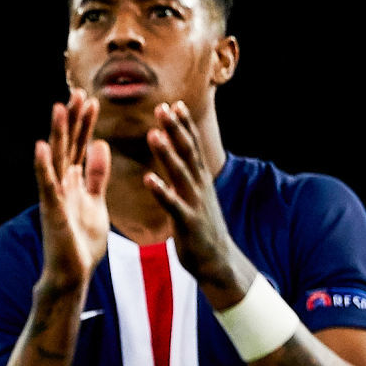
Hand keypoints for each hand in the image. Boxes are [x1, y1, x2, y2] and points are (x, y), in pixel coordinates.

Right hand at [34, 89, 111, 289]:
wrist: (73, 274)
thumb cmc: (82, 242)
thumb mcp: (97, 202)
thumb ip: (97, 175)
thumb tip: (100, 144)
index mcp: (74, 182)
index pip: (80, 146)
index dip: (86, 123)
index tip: (91, 99)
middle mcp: (62, 185)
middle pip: (68, 145)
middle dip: (73, 120)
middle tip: (77, 92)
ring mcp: (55, 196)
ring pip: (56, 159)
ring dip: (57, 133)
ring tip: (59, 108)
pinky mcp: (52, 211)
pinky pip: (47, 185)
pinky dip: (43, 166)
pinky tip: (42, 147)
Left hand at [143, 100, 248, 296]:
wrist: (216, 260)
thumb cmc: (200, 228)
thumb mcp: (195, 198)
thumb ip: (187, 178)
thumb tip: (179, 160)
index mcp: (199, 180)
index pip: (192, 147)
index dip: (183, 126)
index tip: (173, 104)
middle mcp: (199, 186)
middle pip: (187, 152)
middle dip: (175, 130)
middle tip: (162, 108)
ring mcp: (194, 203)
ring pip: (179, 174)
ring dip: (166, 153)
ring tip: (152, 134)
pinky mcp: (187, 222)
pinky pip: (172, 204)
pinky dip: (161, 191)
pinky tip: (148, 178)